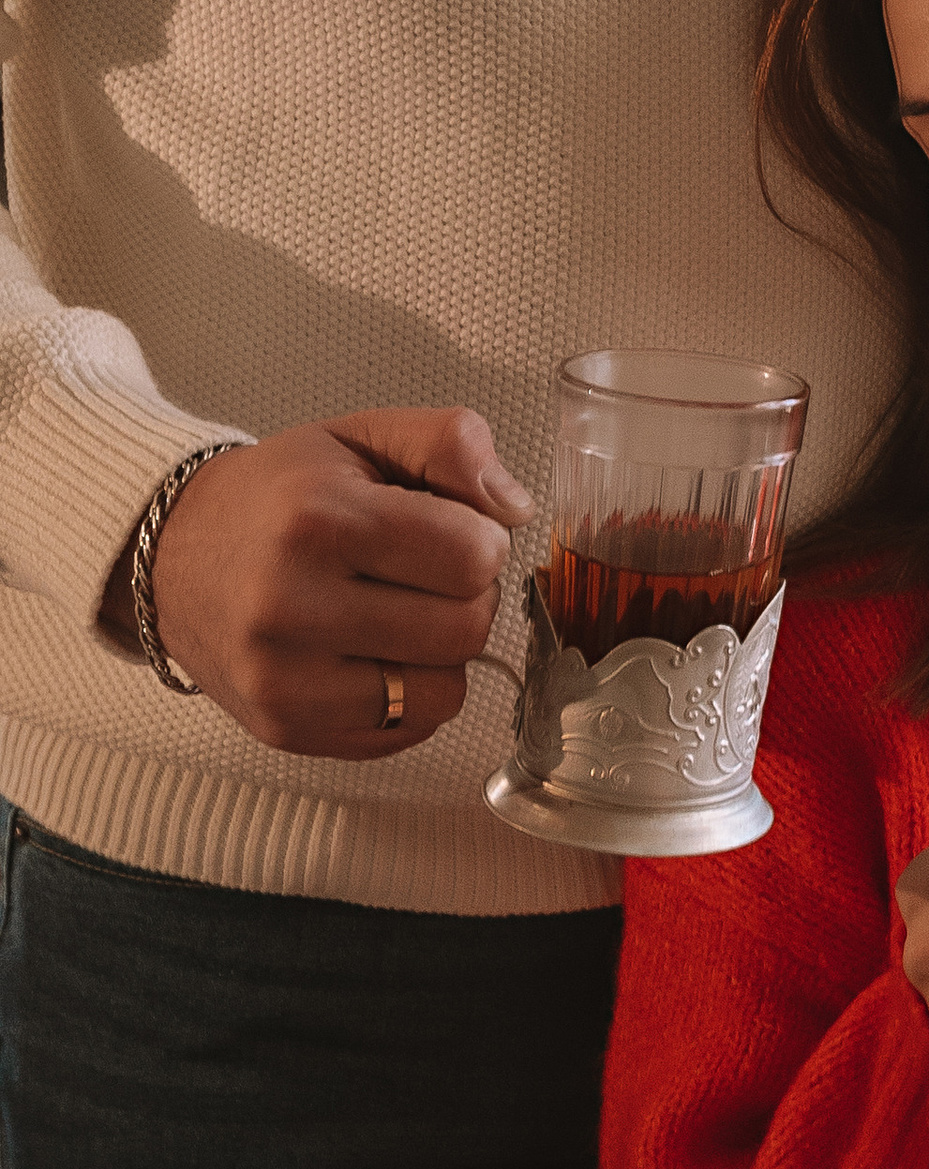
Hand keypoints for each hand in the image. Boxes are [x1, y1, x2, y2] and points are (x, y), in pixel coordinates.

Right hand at [109, 408, 529, 757]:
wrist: (172, 554)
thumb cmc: (278, 497)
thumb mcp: (362, 435)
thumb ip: (451, 443)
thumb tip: (516, 506)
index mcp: (317, 521)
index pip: (473, 556)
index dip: (482, 541)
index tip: (450, 531)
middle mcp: (291, 607)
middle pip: (465, 628)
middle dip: (467, 597)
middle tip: (423, 574)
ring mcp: (284, 680)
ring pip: (445, 692)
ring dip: (441, 653)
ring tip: (397, 614)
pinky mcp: (285, 729)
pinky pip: (407, 732)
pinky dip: (409, 696)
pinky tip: (372, 654)